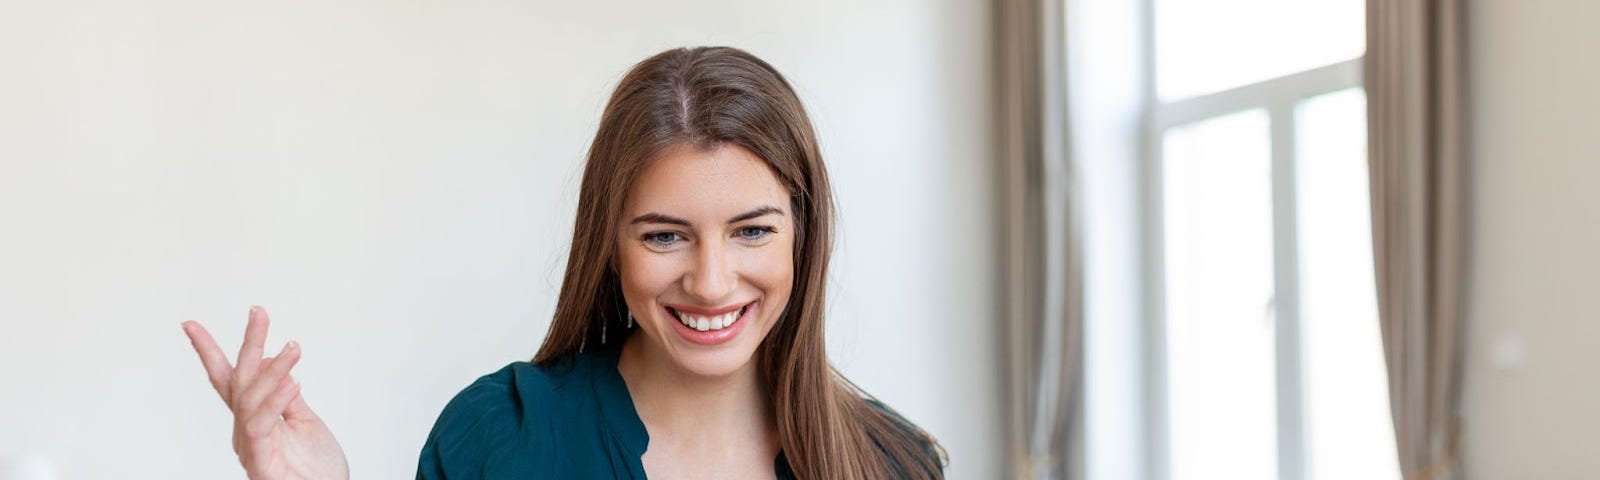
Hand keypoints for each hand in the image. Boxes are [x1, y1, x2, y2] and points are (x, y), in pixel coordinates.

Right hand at [182, 306, 349, 479]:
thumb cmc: (317, 469)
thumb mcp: (305, 422)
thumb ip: (288, 396)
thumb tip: (272, 363)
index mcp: (253, 419)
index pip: (229, 380)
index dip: (209, 352)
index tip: (191, 325)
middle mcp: (246, 430)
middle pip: (238, 380)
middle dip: (248, 343)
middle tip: (258, 312)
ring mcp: (250, 446)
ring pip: (252, 398)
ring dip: (274, 369)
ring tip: (293, 347)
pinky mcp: (260, 461)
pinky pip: (262, 424)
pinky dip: (275, 400)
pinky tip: (292, 382)